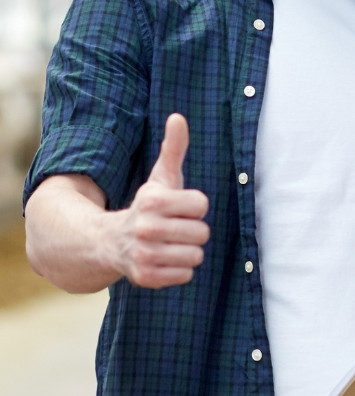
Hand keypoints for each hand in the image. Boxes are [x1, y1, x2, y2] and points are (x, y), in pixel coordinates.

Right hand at [103, 114, 210, 288]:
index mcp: (153, 200)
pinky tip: (162, 259)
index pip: (201, 205)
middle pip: (202, 233)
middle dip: (192, 230)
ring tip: (168, 244)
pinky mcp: (144, 278)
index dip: (193, 207)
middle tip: (172, 228)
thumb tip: (178, 117)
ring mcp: (143, 254)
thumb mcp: (161, 177)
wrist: (110, 242)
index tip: (176, 207)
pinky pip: (186, 275)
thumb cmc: (149, 206)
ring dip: (186, 251)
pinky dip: (178, 270)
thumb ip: (173, 148)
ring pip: (196, 255)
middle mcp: (145, 228)